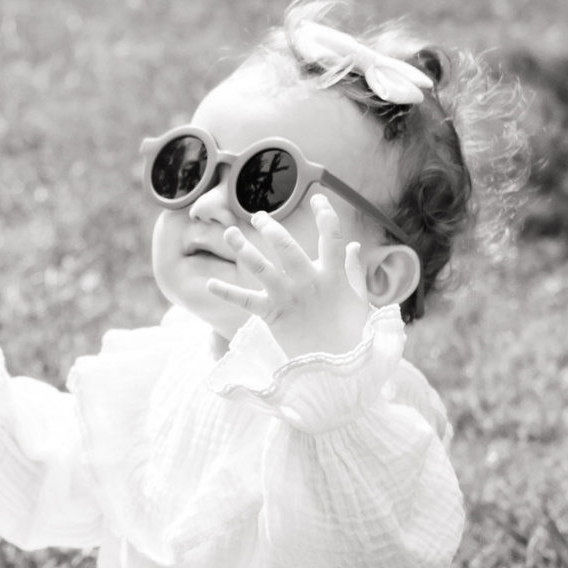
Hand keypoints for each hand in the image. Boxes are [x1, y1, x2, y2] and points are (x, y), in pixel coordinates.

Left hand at [190, 186, 370, 358]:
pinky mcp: (272, 315)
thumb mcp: (358, 299)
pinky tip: (209, 283)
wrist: (337, 369)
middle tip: (258, 216)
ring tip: (229, 234)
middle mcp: (308, 283)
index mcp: (333, 276)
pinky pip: (245, 302)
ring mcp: (288, 298)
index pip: (332, 237)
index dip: (326, 214)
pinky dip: (226, 292)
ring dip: (242, 249)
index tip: (319, 198)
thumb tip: (353, 245)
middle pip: (286, 246)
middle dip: (270, 227)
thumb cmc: (350, 333)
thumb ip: (353, 270)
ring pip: (261, 267)